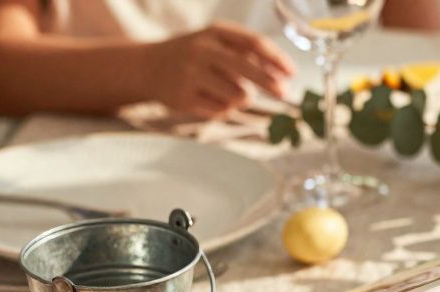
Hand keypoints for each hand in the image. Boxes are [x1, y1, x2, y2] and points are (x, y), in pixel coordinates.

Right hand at [143, 21, 294, 118]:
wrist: (147, 66)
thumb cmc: (195, 55)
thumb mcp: (218, 43)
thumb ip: (249, 54)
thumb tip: (284, 74)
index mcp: (214, 32)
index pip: (253, 42)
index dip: (277, 59)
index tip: (292, 73)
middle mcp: (201, 50)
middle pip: (246, 68)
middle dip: (270, 84)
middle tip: (285, 94)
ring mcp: (190, 74)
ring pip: (237, 95)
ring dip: (242, 98)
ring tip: (226, 90)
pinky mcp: (183, 98)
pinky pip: (222, 111)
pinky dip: (223, 108)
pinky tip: (208, 98)